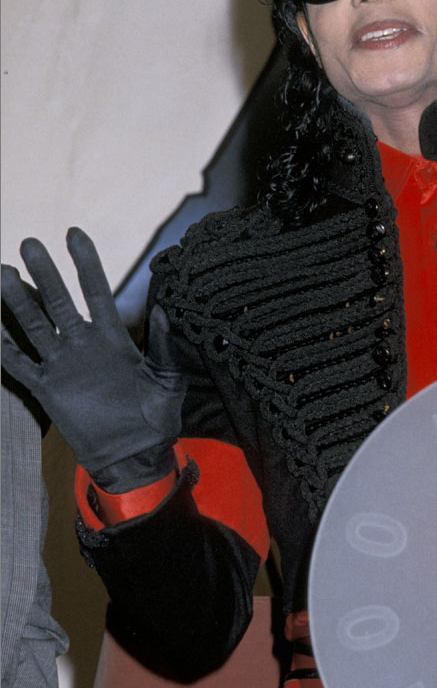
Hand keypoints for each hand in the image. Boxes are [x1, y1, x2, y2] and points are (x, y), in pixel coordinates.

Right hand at [2, 228, 185, 481]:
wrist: (135, 454)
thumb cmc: (158, 416)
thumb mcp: (168, 378)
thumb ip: (162, 344)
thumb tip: (162, 308)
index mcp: (113, 337)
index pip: (95, 290)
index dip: (85, 263)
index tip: (74, 233)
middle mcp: (83, 345)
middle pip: (59, 301)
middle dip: (44, 273)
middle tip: (29, 244)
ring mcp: (63, 365)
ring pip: (35, 325)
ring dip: (18, 301)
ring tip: (2, 273)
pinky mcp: (48, 389)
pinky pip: (20, 364)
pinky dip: (4, 347)